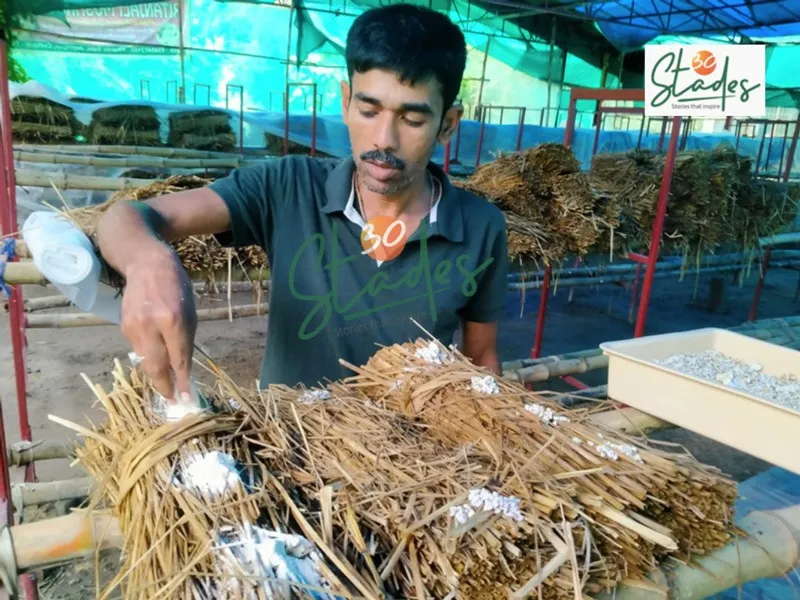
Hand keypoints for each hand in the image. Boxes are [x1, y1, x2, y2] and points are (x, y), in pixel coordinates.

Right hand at [119, 245, 196, 401]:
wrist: (147, 265)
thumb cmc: (176, 289)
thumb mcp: (190, 313)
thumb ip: (185, 341)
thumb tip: (183, 370)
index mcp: (173, 321)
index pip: (178, 359)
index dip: (182, 382)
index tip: (186, 399)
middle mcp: (151, 325)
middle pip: (156, 367)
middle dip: (164, 386)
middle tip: (172, 398)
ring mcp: (134, 326)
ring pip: (145, 360)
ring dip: (156, 370)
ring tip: (165, 377)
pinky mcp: (123, 326)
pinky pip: (137, 347)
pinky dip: (147, 353)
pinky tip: (154, 348)